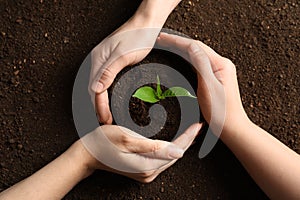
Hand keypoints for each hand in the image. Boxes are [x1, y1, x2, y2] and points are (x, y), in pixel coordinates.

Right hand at [81, 123, 201, 182]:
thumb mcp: (127, 139)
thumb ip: (153, 147)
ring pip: (169, 158)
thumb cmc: (104, 142)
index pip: (175, 150)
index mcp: (147, 166)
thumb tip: (178, 152)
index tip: (198, 125)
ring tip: (191, 132)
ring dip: (181, 144)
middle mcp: (148, 173)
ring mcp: (145, 173)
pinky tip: (175, 141)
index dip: (188, 137)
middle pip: (174, 155)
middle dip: (188, 140)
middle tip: (198, 126)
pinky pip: (161, 159)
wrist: (87, 154)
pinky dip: (170, 149)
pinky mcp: (142, 170)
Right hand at [89, 0, 180, 123]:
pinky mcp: (111, 62)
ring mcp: (103, 61)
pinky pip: (103, 81)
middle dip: (97, 107)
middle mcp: (97, 60)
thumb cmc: (138, 37)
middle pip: (92, 88)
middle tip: (105, 122)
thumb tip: (95, 90)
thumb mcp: (123, 55)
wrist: (147, 24)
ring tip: (105, 115)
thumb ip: (108, 72)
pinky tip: (109, 99)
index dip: (98, 105)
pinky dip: (104, 93)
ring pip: (97, 86)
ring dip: (99, 102)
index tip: (105, 118)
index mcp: (98, 59)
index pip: (94, 88)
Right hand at [156, 33, 248, 134]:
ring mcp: (219, 70)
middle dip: (178, 42)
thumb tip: (191, 46)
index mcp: (220, 64)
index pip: (195, 46)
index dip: (176, 41)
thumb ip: (200, 64)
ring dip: (182, 48)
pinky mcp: (216, 77)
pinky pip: (199, 62)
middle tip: (161, 39)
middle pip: (196, 47)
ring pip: (197, 54)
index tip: (162, 38)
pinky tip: (179, 57)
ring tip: (167, 45)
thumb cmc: (221, 112)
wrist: (232, 127)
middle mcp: (221, 64)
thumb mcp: (209, 87)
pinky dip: (187, 57)